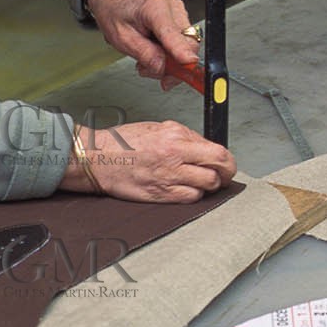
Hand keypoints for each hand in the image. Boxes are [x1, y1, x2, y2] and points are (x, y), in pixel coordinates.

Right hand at [59, 121, 235, 202]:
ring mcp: (169, 177)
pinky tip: (187, 190)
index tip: (226, 162)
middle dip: (226, 173)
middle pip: (219, 168)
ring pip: (208, 185)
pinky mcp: (160, 194)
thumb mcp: (158, 128)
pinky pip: (190, 198)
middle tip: (224, 175)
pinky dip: (194, 195)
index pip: (217, 149)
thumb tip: (205, 145)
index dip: (227, 159)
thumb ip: (184, 136)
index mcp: (176, 137)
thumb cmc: (124, 144)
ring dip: (210, 185)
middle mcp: (175, 156)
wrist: (98, 159)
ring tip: (203, 182)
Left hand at [86, 0, 198, 89]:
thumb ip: (145, 54)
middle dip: (172, 65)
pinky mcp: (181, 21)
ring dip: (169, 62)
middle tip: (150, 70)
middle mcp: (172, 9)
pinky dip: (171, 56)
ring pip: (187, 48)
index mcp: (155, 9)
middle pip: (188, 44)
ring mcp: (179, 14)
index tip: (189, 64)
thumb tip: (163, 68)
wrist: (115, 1)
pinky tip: (155, 54)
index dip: (183, 52)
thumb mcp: (122, 39)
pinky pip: (184, 46)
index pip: (175, 34)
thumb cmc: (116, 14)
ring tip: (146, 60)